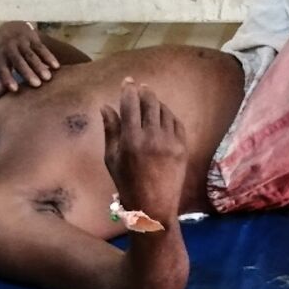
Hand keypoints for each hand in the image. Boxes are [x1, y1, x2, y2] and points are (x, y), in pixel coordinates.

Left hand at [0, 22, 59, 96]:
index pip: (2, 68)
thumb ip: (0, 79)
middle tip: (37, 85)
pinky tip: (56, 66)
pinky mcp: (32, 37)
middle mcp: (9, 47)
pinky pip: (41, 48)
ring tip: (48, 78)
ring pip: (31, 54)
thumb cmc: (4, 52)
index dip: (7, 78)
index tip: (15, 90)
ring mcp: (21, 41)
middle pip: (18, 60)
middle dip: (27, 72)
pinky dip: (49, 57)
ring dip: (40, 66)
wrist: (10, 28)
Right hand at [101, 79, 186, 222]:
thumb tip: (105, 106)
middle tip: (141, 87)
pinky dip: (168, 116)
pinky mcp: (182, 147)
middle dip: (144, 91)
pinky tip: (162, 116)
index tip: (128, 81)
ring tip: (150, 101)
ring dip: (157, 103)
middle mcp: (152, 137)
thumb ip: (110, 130)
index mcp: (131, 140)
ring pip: (164, 111)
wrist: (154, 206)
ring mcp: (170, 142)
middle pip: (150, 102)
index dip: (129, 89)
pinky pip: (176, 123)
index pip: (130, 104)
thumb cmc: (127, 183)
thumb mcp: (111, 158)